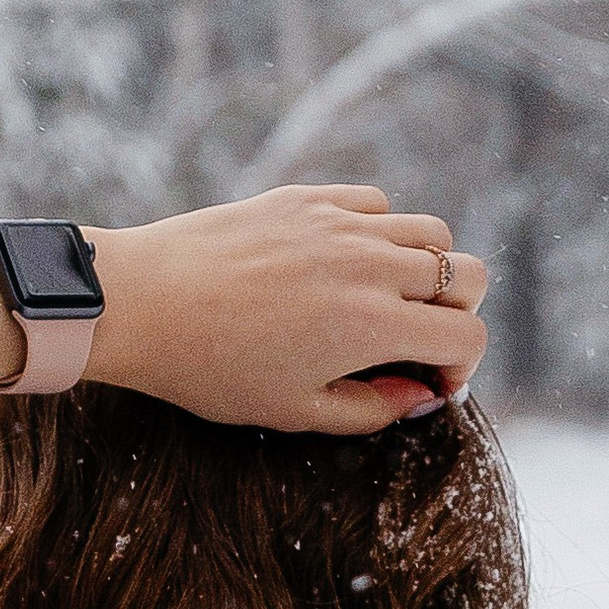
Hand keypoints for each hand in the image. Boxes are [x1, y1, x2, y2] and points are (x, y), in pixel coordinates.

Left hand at [0, 187, 487, 432]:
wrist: (139, 302)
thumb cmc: (210, 368)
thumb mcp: (294, 410)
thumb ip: (371, 409)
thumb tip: (417, 395)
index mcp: (373, 324)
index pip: (467, 334)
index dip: (460, 368)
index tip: (426, 383)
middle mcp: (370, 264)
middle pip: (469, 274)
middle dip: (455, 314)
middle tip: (413, 341)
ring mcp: (341, 223)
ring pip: (431, 231)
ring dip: (425, 269)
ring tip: (382, 299)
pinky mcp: (308, 198)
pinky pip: (376, 204)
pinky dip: (380, 231)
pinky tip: (343, 262)